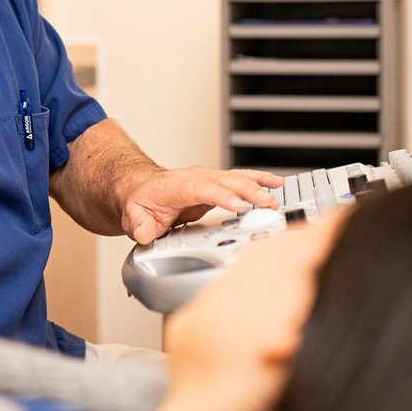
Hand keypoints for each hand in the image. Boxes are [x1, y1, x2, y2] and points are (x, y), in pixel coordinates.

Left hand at [122, 167, 284, 244]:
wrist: (141, 186)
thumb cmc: (140, 200)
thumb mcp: (132, 215)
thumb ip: (139, 225)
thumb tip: (145, 232)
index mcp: (177, 186)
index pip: (202, 189)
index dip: (221, 196)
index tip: (238, 205)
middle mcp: (196, 178)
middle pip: (225, 181)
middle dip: (248, 191)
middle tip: (268, 203)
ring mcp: (207, 180)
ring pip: (236, 177)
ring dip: (258, 183)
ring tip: (279, 189)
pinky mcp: (216, 185)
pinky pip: (240, 180)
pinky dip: (258, 180)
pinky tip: (275, 183)